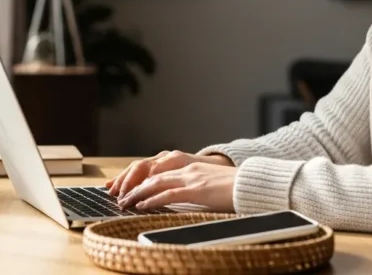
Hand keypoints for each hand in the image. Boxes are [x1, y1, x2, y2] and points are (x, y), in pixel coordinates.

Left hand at [117, 162, 236, 211]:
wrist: (252, 184)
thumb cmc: (233, 186)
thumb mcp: (209, 184)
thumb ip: (193, 187)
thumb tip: (180, 198)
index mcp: (190, 167)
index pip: (157, 171)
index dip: (139, 178)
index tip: (126, 187)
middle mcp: (187, 169)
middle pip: (151, 175)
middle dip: (132, 185)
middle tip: (119, 195)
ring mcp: (191, 178)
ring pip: (155, 183)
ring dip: (136, 193)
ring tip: (124, 202)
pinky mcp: (196, 190)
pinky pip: (168, 194)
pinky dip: (151, 199)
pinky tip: (141, 205)